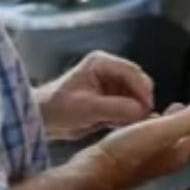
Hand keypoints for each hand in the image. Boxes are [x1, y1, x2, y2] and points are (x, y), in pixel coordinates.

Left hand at [36, 51, 153, 140]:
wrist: (41, 120)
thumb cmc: (58, 108)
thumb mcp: (87, 108)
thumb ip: (116, 108)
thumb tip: (142, 110)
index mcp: (101, 62)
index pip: (131, 71)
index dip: (142, 89)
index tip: (148, 108)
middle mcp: (109, 70)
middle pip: (137, 83)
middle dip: (141, 100)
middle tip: (142, 120)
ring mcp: (110, 85)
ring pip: (135, 97)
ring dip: (136, 110)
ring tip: (133, 125)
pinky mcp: (110, 100)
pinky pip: (128, 107)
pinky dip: (129, 117)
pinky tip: (125, 127)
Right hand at [72, 104, 189, 189]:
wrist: (91, 174)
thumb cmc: (123, 155)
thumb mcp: (160, 131)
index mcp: (177, 155)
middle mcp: (165, 162)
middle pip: (181, 137)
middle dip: (183, 121)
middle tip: (181, 106)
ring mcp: (147, 165)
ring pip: (162, 140)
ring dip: (164, 125)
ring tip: (160, 112)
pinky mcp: (129, 163)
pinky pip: (144, 143)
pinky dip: (146, 130)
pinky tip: (137, 124)